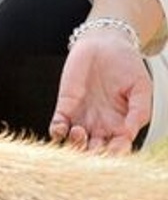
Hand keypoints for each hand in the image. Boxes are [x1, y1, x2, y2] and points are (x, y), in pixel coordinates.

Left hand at [49, 31, 150, 153]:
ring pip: (75, 142)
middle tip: (91, 150)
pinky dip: (57, 130)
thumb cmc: (126, 65)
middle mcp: (101, 125)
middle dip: (91, 155)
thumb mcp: (141, 87)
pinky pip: (59, 124)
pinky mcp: (66, 106)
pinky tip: (61, 128)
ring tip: (79, 132)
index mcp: (122, 124)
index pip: (118, 148)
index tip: (113, 154)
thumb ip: (139, 111)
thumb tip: (130, 132)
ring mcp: (82, 117)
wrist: (105, 44)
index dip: (115, 155)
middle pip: (94, 150)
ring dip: (74, 144)